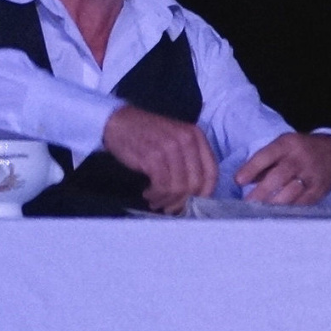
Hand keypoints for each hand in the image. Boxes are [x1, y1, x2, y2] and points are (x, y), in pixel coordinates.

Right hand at [102, 104, 219, 212]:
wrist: (119, 122)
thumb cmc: (148, 134)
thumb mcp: (176, 140)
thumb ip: (190, 161)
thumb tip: (196, 195)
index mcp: (196, 136)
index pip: (211, 173)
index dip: (205, 194)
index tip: (194, 204)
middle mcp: (187, 140)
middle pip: (195, 184)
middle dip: (183, 202)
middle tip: (171, 208)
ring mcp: (169, 148)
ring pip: (179, 188)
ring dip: (167, 201)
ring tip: (157, 202)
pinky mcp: (152, 156)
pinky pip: (162, 186)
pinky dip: (156, 195)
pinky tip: (149, 194)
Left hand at [236, 131, 330, 205]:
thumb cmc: (302, 150)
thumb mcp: (283, 146)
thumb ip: (264, 162)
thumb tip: (242, 180)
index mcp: (287, 145)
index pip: (266, 156)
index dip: (251, 168)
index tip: (238, 181)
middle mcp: (299, 159)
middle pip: (277, 177)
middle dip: (260, 192)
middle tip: (247, 203)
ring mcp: (310, 175)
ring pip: (290, 192)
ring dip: (273, 204)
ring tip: (260, 212)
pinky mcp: (319, 189)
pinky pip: (303, 202)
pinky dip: (289, 210)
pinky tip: (278, 215)